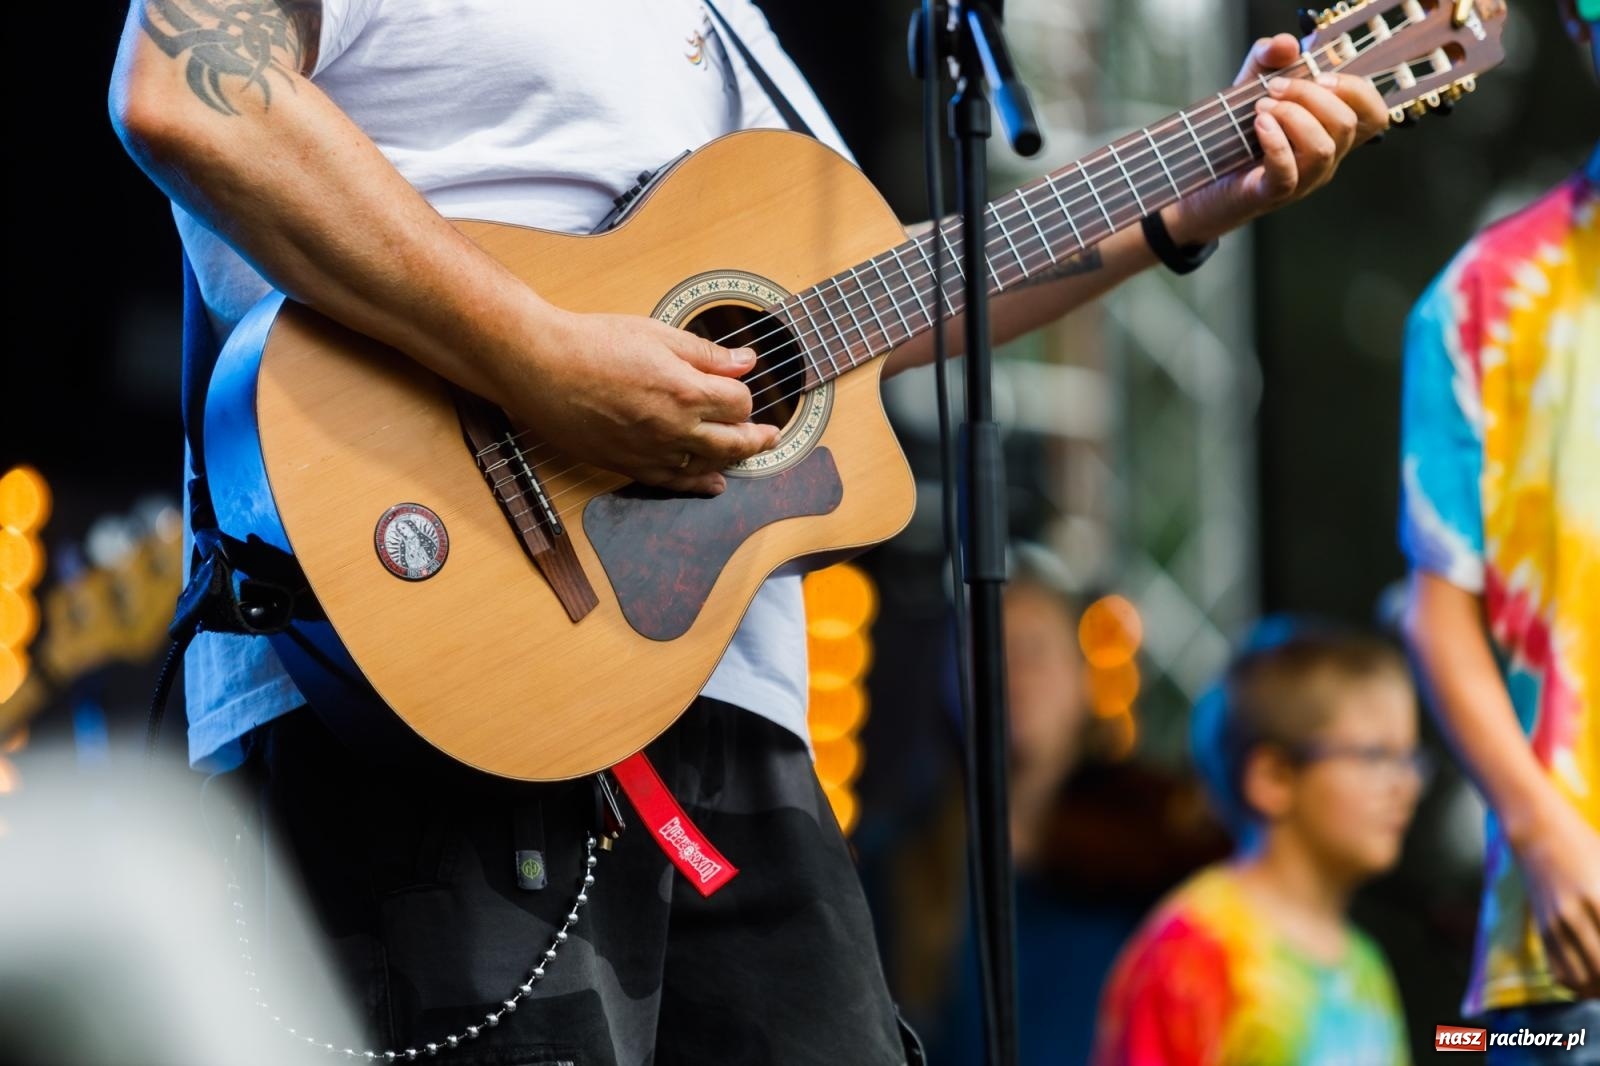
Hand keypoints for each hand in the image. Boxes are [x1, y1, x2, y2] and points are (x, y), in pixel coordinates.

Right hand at [501, 311, 779, 493]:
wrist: (541, 367)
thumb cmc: (594, 343)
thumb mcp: (657, 335)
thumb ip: (706, 354)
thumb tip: (746, 361)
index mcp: (687, 391)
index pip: (740, 403)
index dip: (746, 395)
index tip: (741, 388)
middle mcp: (675, 428)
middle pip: (734, 442)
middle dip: (758, 438)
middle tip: (771, 435)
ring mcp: (651, 451)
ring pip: (708, 465)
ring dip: (733, 461)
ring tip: (747, 454)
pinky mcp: (628, 465)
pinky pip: (673, 482)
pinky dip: (699, 485)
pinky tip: (714, 484)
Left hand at [1165, 33, 1389, 245]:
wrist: (1203, 178)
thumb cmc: (1237, 134)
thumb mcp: (1254, 83)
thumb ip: (1270, 57)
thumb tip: (1287, 44)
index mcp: (1332, 133)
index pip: (1373, 115)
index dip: (1355, 89)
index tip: (1319, 75)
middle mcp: (1326, 159)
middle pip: (1346, 124)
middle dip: (1310, 95)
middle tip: (1274, 88)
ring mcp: (1304, 180)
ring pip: (1322, 148)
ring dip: (1292, 116)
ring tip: (1262, 107)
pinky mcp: (1273, 193)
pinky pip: (1287, 172)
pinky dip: (1275, 142)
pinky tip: (1259, 124)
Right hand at [1514, 797, 1599, 996]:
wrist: (1538, 833)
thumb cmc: (1586, 846)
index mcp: (1598, 900)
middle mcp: (1574, 918)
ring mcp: (1555, 926)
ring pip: (1582, 980)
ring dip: (1599, 989)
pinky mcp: (1542, 930)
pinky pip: (1560, 972)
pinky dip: (1579, 987)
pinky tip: (1592, 983)